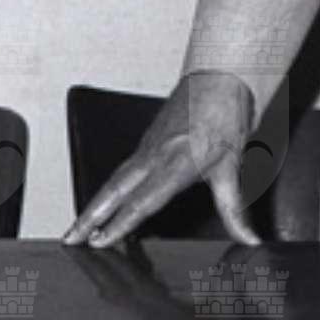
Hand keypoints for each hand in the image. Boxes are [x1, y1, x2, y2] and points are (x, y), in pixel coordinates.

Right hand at [62, 70, 258, 247]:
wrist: (216, 77)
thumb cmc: (224, 116)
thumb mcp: (232, 166)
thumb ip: (234, 208)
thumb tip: (248, 239)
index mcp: (171, 164)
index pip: (140, 202)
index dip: (119, 225)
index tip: (100, 242)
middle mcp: (152, 157)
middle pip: (113, 192)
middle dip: (89, 217)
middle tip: (70, 238)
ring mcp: (146, 148)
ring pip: (114, 181)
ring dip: (95, 205)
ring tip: (80, 227)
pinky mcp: (148, 143)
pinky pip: (123, 171)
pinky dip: (110, 190)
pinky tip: (108, 200)